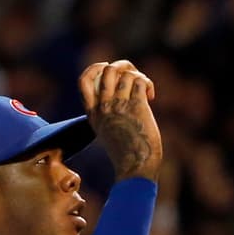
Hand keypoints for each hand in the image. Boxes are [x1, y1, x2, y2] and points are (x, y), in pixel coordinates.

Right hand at [79, 59, 161, 181]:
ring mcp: (119, 106)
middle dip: (122, 66)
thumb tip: (122, 92)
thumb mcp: (107, 133)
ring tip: (145, 92)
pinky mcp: (136, 106)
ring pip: (126, 74)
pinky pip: (140, 81)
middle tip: (133, 77)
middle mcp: (104, 107)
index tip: (107, 69)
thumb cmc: (126, 155)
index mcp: (93, 114)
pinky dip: (147, 84)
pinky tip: (151, 96)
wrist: (136, 168)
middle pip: (107, 70)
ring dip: (138, 77)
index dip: (95, 68)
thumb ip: (108, 114)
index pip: (83, 81)